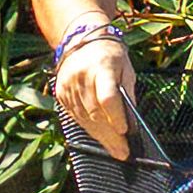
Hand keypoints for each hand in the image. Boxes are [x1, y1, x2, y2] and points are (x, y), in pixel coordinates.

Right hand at [52, 34, 140, 159]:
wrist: (82, 40)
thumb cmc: (111, 56)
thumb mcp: (126, 70)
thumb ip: (128, 95)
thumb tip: (132, 124)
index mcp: (101, 66)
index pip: (107, 97)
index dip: (116, 116)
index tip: (126, 131)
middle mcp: (81, 76)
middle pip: (95, 112)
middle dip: (111, 135)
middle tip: (123, 152)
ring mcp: (68, 85)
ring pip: (85, 118)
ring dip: (100, 137)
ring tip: (115, 150)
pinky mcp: (61, 93)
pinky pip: (76, 116)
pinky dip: (89, 128)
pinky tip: (101, 138)